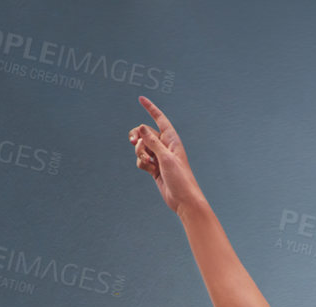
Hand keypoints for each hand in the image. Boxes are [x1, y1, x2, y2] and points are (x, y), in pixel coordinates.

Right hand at [128, 96, 203, 213]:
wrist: (183, 200)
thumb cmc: (180, 178)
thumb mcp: (165, 158)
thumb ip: (152, 142)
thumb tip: (141, 127)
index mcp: (172, 139)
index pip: (159, 119)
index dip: (150, 108)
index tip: (140, 98)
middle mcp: (165, 146)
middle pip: (144, 133)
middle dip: (138, 137)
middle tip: (132, 142)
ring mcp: (159, 156)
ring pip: (141, 147)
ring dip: (140, 153)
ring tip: (149, 163)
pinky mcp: (154, 167)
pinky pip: (141, 160)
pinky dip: (143, 164)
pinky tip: (150, 171)